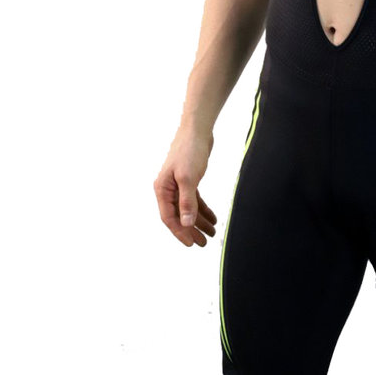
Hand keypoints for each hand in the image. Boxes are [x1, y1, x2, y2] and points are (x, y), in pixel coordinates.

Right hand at [154, 127, 217, 246]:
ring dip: (199, 222)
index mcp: (162, 189)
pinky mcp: (188, 181)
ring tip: (212, 233)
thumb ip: (187, 202)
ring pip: (187, 209)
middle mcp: (167, 189)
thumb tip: (185, 223)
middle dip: (191, 230)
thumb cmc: (189, 151)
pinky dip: (203, 210)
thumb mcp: (188, 178)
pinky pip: (194, 200)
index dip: (180, 232)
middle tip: (204, 243)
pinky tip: (213, 218)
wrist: (197, 130)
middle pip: (178, 216)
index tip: (192, 244)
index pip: (169, 218)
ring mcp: (178, 185)